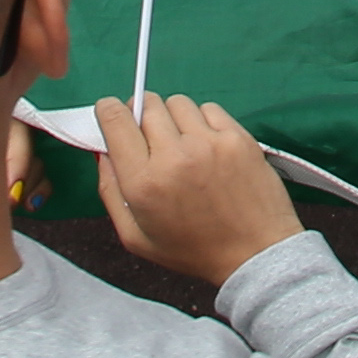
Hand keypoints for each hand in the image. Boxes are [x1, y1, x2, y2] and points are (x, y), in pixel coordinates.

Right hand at [89, 92, 306, 290]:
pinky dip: (203, 121)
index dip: (109, 110)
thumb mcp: (136, 237)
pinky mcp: (237, 137)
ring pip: (177, 103)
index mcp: (143, 182)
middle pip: (146, 105)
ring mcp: (208, 143)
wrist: (254, 253)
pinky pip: (208, 109)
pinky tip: (208, 147)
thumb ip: (110, 191)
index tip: (113, 115)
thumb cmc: (192, 250)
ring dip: (174, 118)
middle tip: (153, 139)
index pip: (115, 119)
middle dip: (142, 116)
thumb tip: (103, 150)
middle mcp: (174, 156)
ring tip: (184, 145)